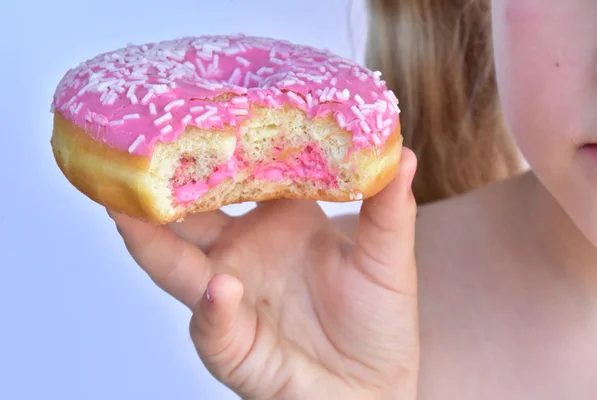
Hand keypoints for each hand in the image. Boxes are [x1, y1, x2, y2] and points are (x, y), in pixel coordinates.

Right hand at [109, 147, 418, 399]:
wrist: (372, 386)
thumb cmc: (377, 320)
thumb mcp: (387, 257)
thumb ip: (389, 208)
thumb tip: (402, 152)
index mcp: (275, 219)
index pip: (235, 175)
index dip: (217, 145)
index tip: (199, 109)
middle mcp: (241, 251)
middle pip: (188, 214)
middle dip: (159, 185)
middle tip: (132, 148)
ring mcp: (229, 295)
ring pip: (176, 264)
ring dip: (151, 239)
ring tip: (128, 209)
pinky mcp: (232, 343)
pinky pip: (213, 324)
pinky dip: (212, 307)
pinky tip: (218, 287)